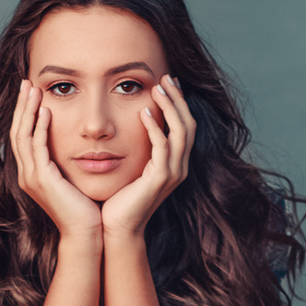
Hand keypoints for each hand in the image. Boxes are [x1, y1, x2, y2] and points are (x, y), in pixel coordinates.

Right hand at [9, 81, 102, 240]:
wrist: (85, 233)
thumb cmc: (83, 208)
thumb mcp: (70, 179)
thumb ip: (64, 161)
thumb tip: (72, 142)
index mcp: (31, 174)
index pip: (22, 136)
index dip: (24, 113)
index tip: (30, 91)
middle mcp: (26, 174)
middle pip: (16, 132)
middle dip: (21, 105)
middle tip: (26, 81)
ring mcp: (31, 178)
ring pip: (23, 136)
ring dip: (27, 110)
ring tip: (33, 89)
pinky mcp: (43, 180)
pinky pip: (38, 148)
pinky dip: (40, 127)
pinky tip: (45, 111)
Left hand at [101, 75, 195, 238]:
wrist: (116, 228)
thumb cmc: (119, 198)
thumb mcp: (132, 167)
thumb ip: (138, 147)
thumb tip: (130, 121)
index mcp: (175, 163)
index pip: (185, 126)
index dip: (179, 103)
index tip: (167, 82)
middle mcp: (179, 167)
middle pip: (188, 125)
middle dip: (178, 99)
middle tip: (166, 78)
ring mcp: (172, 173)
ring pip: (180, 132)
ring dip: (170, 108)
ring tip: (157, 89)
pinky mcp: (160, 179)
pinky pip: (162, 147)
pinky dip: (155, 129)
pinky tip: (143, 114)